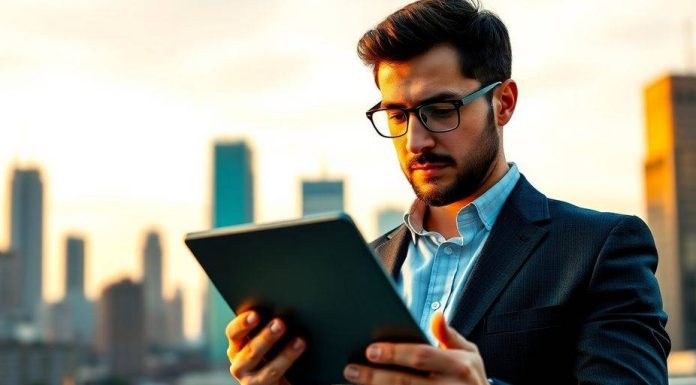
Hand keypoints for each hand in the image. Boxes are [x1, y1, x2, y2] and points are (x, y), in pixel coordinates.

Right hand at [226, 311, 305, 384]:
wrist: (277, 379)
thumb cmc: (270, 350)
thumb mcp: (262, 340)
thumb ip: (267, 327)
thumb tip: (281, 312)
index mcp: (236, 346)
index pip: (233, 333)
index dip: (242, 324)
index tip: (255, 315)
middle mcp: (240, 364)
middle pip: (251, 351)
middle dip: (266, 337)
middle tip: (280, 323)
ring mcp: (252, 381)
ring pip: (269, 370)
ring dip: (285, 355)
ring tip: (299, 341)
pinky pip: (280, 379)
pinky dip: (291, 365)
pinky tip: (301, 351)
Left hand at [343, 312, 487, 384]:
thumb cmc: (471, 380)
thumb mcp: (470, 355)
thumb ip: (450, 336)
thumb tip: (437, 316)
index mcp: (459, 366)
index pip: (421, 356)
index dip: (395, 353)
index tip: (370, 350)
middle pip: (404, 382)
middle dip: (375, 376)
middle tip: (351, 369)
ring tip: (353, 381)